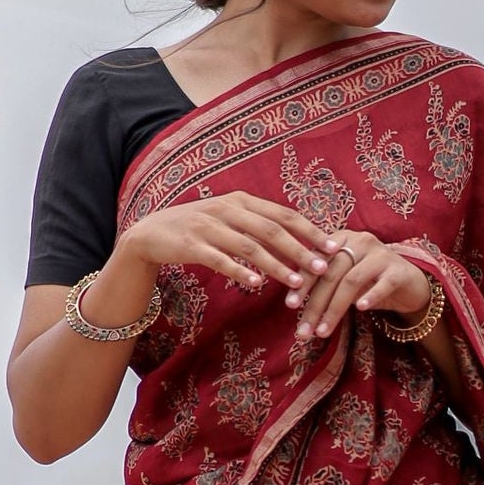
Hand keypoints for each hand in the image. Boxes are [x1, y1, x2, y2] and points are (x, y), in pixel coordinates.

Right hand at [105, 192, 332, 300]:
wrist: (150, 233)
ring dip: (276, 265)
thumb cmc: (197, 229)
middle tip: (323, 268)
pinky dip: (239, 270)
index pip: (283, 214)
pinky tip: (256, 284)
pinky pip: (220, 259)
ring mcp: (208, 226)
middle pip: (271, 230)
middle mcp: (227, 209)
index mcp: (241, 201)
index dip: (310, 230)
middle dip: (300, 249)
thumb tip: (297, 240)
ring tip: (297, 282)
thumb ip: (257, 226)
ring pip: (249, 246)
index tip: (333, 246)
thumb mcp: (229, 218)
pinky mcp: (191, 244)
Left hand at [288, 228, 432, 349]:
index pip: (317, 260)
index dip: (302, 283)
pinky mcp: (399, 271)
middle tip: (304, 329)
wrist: (410, 284)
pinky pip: (382, 284)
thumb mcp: (344, 278)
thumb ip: (322, 282)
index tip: (290, 305)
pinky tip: (360, 310)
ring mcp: (381, 255)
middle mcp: (361, 241)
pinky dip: (370, 296)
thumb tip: (292, 303)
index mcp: (342, 238)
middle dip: (315, 304)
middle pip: (332, 273)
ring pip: (352, 281)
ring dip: (335, 309)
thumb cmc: (370, 282)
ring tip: (323, 331)